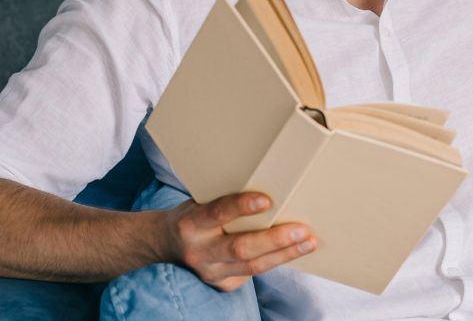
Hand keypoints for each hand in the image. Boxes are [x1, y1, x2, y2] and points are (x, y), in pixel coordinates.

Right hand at [157, 191, 316, 291]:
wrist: (164, 246)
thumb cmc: (193, 215)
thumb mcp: (201, 202)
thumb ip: (227, 200)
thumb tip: (272, 188)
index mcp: (191, 223)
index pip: (217, 213)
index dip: (241, 206)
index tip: (267, 200)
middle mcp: (198, 251)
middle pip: (241, 247)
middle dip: (275, 239)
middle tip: (302, 229)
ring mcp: (209, 272)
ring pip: (252, 266)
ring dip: (284, 254)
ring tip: (308, 243)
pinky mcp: (220, 284)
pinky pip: (252, 273)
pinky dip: (275, 261)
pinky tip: (293, 251)